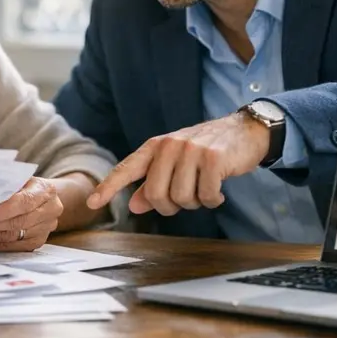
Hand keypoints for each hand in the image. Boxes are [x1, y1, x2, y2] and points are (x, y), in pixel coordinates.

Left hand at [0, 177, 63, 250]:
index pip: (24, 203)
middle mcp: (50, 212)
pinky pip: (10, 248)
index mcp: (46, 191)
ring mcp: (44, 230)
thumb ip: (4, 185)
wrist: (46, 198)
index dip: (4, 211)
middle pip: (16, 224)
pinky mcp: (36, 243)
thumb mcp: (19, 177)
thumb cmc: (25, 184)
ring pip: (11, 238)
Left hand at [86, 112, 269, 216]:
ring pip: (182, 198)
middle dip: (173, 206)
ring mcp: (191, 150)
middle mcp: (170, 146)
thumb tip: (133, 205)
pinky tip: (220, 190)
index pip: (127, 169)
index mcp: (156, 147)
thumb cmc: (205, 150)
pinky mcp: (213, 158)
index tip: (93, 202)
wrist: (243, 131)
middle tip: (188, 198)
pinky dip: (214, 200)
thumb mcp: (175, 163)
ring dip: (196, 202)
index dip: (109, 187)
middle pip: (157, 195)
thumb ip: (153, 184)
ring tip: (205, 188)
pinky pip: (207, 196)